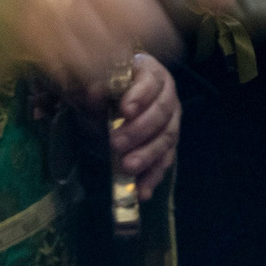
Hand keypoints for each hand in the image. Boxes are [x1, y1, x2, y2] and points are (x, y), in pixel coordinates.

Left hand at [102, 52, 179, 199]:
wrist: (113, 99)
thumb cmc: (105, 87)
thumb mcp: (96, 85)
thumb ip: (94, 90)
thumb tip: (94, 93)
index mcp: (151, 73)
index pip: (151, 82)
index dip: (140, 96)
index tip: (124, 110)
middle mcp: (167, 96)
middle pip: (162, 113)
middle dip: (140, 131)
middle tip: (116, 143)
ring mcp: (171, 122)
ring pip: (167, 139)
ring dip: (148, 155)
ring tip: (128, 168)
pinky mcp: (167, 145)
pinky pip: (165, 161)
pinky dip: (153, 177)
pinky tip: (142, 191)